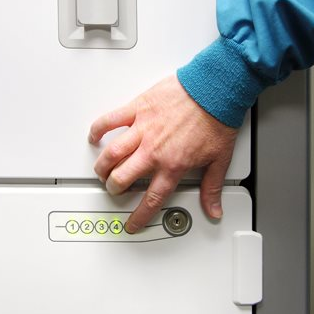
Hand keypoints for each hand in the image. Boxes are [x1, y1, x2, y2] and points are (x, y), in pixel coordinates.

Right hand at [88, 75, 237, 232]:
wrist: (214, 89)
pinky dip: (98, 129)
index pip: (151, 199)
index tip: (132, 223)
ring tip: (102, 170)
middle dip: (114, 188)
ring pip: (112, 154)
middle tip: (114, 188)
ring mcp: (142, 130)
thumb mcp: (219, 159)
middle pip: (122, 178)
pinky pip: (110, 120)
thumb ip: (212, 188)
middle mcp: (153, 151)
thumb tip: (214, 210)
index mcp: (173, 166)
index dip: (139, 216)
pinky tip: (95, 136)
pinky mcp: (138, 109)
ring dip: (102, 166)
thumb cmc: (217, 119)